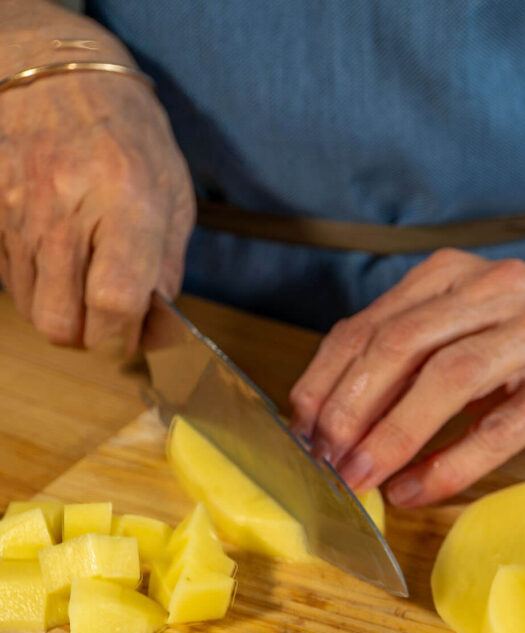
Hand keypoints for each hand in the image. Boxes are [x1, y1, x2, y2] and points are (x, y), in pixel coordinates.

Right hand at [0, 71, 194, 351]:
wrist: (50, 69)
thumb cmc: (125, 133)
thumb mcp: (171, 193)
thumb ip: (166, 267)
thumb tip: (157, 330)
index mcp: (126, 202)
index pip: (113, 302)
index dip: (124, 336)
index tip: (133, 334)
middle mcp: (65, 208)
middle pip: (62, 323)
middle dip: (89, 335)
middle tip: (106, 317)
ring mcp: (15, 208)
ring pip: (30, 307)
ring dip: (59, 308)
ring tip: (81, 273)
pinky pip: (6, 277)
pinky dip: (31, 282)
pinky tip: (51, 252)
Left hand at [289, 249, 524, 505]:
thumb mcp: (463, 336)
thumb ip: (406, 362)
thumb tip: (329, 422)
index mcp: (453, 274)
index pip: (371, 323)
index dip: (327, 381)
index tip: (301, 431)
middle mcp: (495, 287)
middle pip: (402, 345)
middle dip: (351, 410)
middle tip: (325, 462)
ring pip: (448, 378)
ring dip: (393, 436)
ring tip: (361, 480)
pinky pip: (501, 426)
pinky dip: (451, 463)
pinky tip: (418, 490)